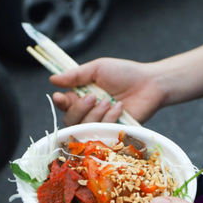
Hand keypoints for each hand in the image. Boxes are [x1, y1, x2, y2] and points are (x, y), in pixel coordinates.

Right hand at [50, 58, 166, 125]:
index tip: (61, 97)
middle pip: (70, 120)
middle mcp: (89, 112)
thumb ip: (76, 75)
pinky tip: (120, 108)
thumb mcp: (98, 69)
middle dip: (79, 109)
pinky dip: (109, 118)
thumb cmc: (125, 74)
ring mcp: (101, 124)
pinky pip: (102, 132)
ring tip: (109, 100)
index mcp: (82, 96)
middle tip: (93, 97)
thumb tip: (52, 79)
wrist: (150, 84)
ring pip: (84, 128)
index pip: (64, 104)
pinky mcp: (113, 133)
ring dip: (96, 113)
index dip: (60, 102)